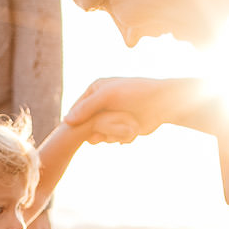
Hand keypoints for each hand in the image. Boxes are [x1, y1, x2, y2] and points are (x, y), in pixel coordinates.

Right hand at [65, 77, 206, 136]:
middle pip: (87, 124)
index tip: (82, 131)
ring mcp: (111, 115)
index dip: (77, 123)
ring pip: (99, 133)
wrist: (163, 102)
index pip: (77, 110)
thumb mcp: (108, 97)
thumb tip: (66, 121)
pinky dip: (119, 139)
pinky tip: (129, 136)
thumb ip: (87, 108)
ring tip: (124, 130)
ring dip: (110, 136)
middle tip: (101, 137)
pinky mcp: (121, 126)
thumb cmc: (136, 93)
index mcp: (95, 89)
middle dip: (96, 131)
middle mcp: (102, 102)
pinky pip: (112, 138)